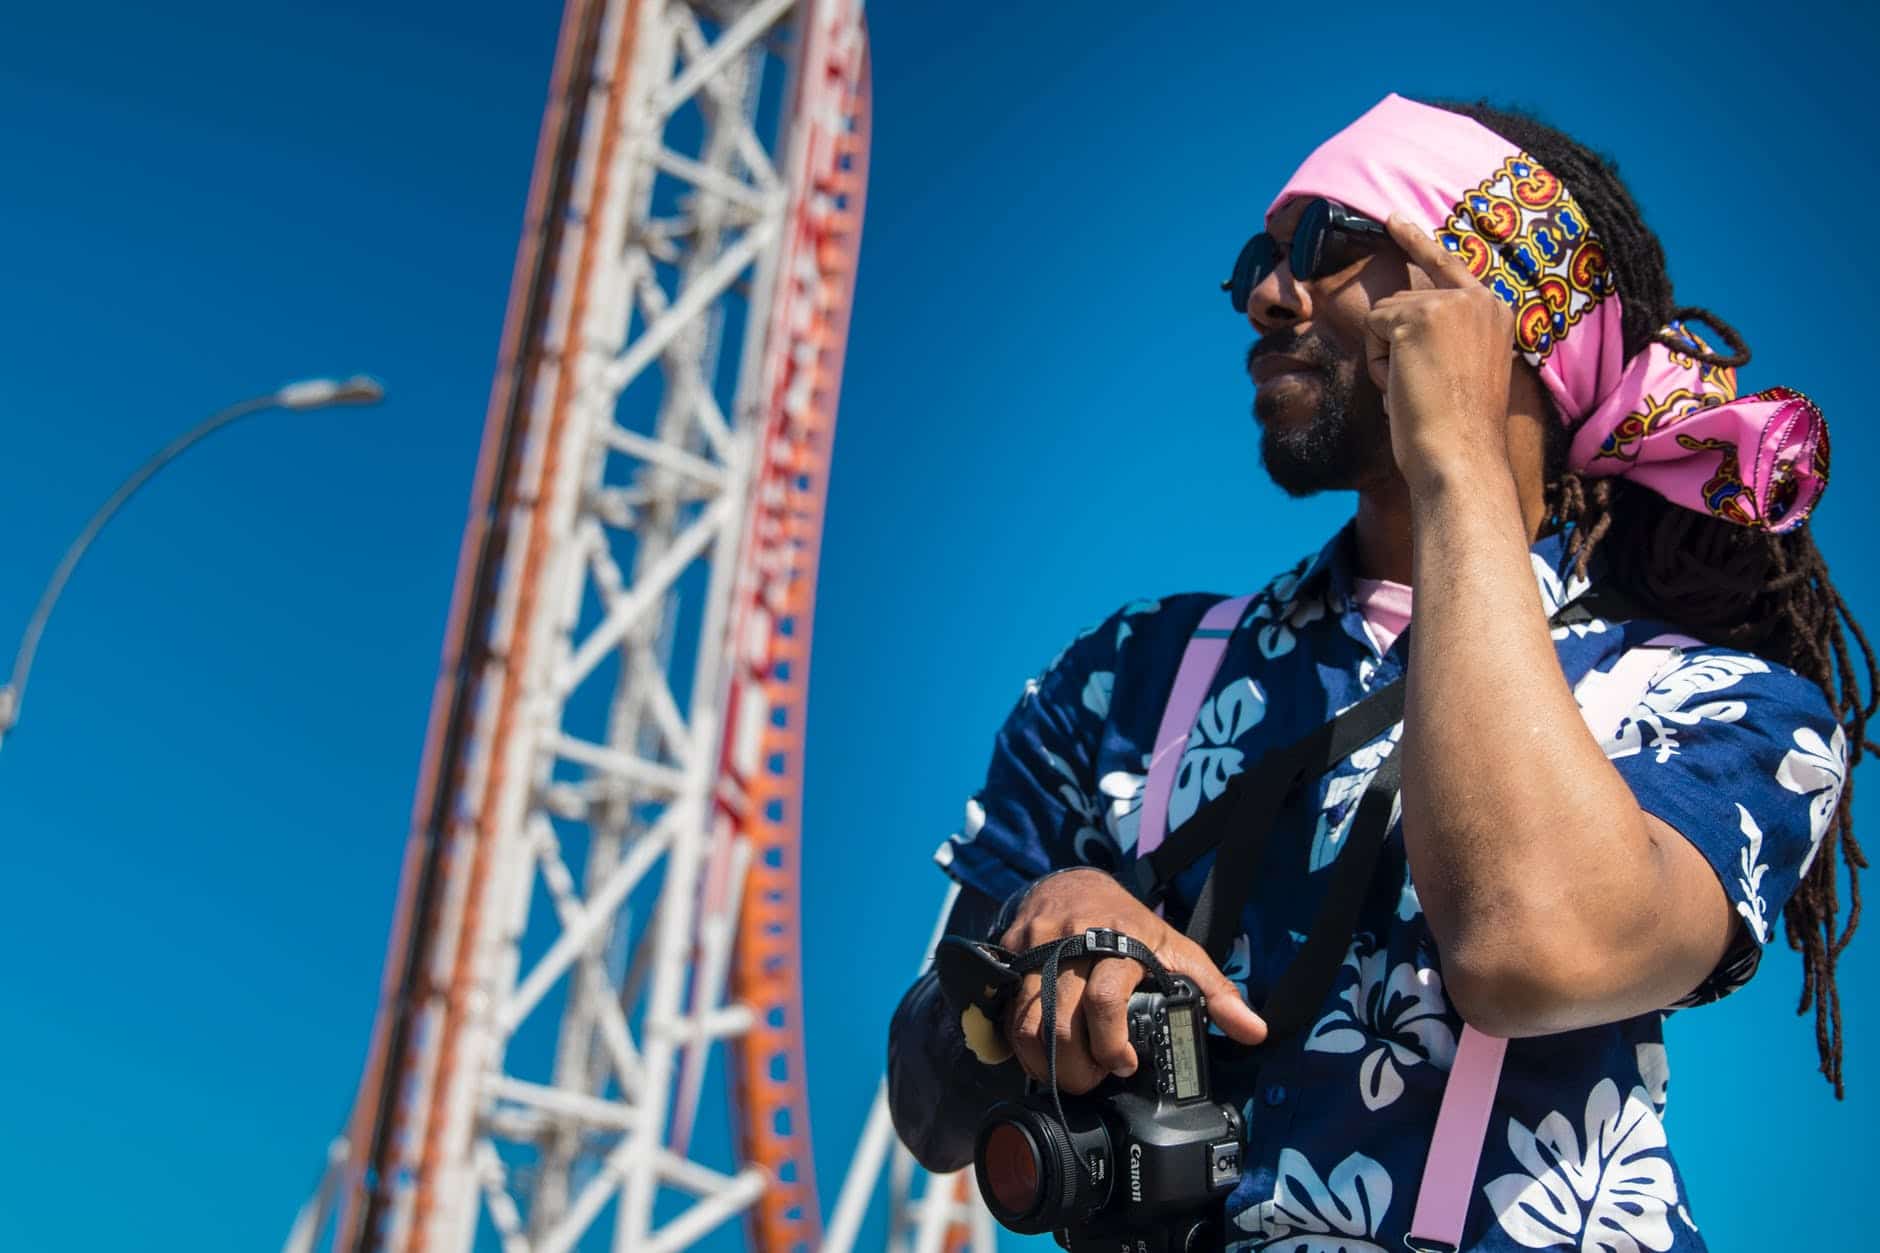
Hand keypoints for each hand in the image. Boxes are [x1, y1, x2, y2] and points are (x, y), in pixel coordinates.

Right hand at [999, 868, 1266, 1093]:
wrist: (1076, 882)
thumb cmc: (1130, 922)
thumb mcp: (1178, 948)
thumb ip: (1215, 991)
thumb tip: (1255, 1031)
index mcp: (1119, 942)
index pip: (1105, 999)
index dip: (1111, 1044)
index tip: (1123, 1066)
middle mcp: (1073, 941)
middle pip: (1060, 1022)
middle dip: (1075, 1068)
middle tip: (1091, 1082)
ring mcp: (1035, 946)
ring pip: (1026, 1021)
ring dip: (1043, 1062)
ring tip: (1065, 1074)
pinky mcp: (1010, 953)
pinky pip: (1006, 1010)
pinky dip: (1018, 1043)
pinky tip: (1039, 1054)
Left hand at [1364, 214, 1518, 492]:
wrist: (1461, 454)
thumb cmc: (1459, 428)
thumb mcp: (1463, 368)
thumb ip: (1445, 336)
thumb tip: (1398, 317)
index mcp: (1497, 312)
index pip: (1450, 266)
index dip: (1417, 243)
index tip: (1392, 218)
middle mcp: (1480, 299)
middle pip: (1405, 299)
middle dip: (1396, 342)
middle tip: (1423, 379)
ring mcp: (1450, 304)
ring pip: (1386, 316)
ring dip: (1387, 357)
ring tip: (1418, 388)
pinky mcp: (1419, 316)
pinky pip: (1373, 328)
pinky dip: (1378, 362)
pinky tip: (1403, 386)